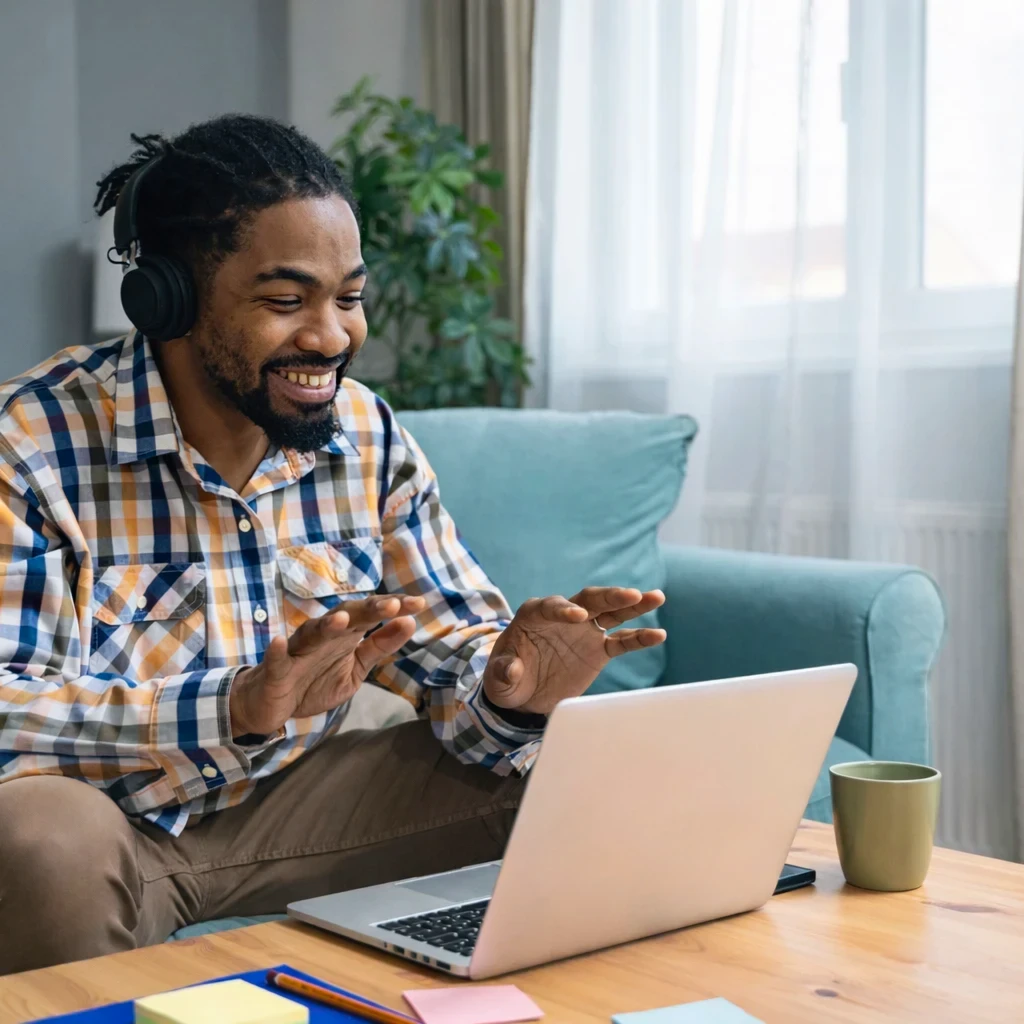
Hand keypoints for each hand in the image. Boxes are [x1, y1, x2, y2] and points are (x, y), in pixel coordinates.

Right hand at [229, 594, 425, 736]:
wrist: (271, 704)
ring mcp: (297, 651)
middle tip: (392, 606)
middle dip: (368, 610)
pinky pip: (276, 659)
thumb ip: (379, 647)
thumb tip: (409, 622)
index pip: (371, 615)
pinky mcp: (275, 671)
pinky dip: (277, 650)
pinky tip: (279, 642)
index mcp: (344, 635)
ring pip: (311, 633)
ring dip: (326, 626)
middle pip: (346, 616)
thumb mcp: (355, 668)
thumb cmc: (314, 681)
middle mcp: (322, 636)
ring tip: (342, 620)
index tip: (419, 603)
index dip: (393, 608)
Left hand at [482, 587, 665, 715]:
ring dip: (633, 605)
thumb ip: (503, 672)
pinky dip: (639, 638)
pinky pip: (622, 641)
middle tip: (630, 594)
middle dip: (609, 596)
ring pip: (611, 612)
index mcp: (534, 615)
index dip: (563, 610)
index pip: (551, 606)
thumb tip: (512, 668)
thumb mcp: (498, 679)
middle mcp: (564, 616)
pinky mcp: (599, 649)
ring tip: (656, 597)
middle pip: (588, 600)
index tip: (578, 617)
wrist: (523, 694)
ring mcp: (584, 630)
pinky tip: (658, 635)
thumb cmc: (505, 681)